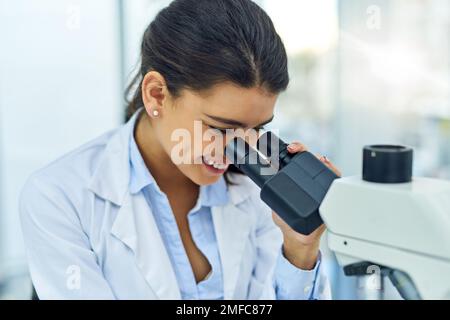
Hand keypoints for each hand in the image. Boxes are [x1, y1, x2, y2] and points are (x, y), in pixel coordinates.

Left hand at [272, 141, 340, 269]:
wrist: (299, 239)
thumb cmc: (287, 221)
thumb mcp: (275, 207)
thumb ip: (271, 197)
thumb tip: (267, 188)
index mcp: (293, 179)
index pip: (293, 159)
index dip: (291, 149)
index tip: (288, 148)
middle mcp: (307, 180)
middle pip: (307, 158)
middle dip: (301, 149)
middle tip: (294, 149)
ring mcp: (320, 187)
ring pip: (322, 167)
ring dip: (319, 159)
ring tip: (316, 158)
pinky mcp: (330, 196)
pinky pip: (335, 181)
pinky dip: (333, 172)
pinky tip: (329, 167)